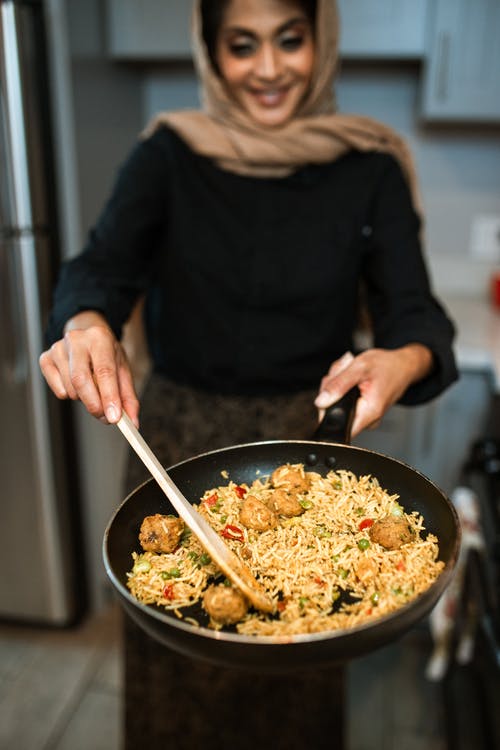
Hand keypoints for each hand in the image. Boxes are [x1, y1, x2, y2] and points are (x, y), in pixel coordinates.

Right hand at [39, 311, 139, 425]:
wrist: (87, 337)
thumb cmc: (106, 355)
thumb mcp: (122, 370)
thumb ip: (128, 397)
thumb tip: (132, 422)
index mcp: (100, 338)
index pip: (104, 370)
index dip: (109, 396)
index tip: (114, 418)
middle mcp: (77, 339)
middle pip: (81, 380)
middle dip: (94, 404)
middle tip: (104, 417)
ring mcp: (58, 348)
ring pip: (70, 389)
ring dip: (84, 400)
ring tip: (92, 390)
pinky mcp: (45, 359)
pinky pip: (59, 391)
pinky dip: (70, 395)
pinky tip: (76, 384)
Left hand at [314, 345, 432, 436]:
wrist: (403, 365)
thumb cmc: (387, 365)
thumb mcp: (360, 367)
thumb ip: (339, 385)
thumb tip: (321, 402)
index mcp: (369, 412)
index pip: (338, 427)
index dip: (326, 411)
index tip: (330, 393)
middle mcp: (368, 419)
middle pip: (333, 412)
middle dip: (331, 389)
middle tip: (343, 373)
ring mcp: (364, 416)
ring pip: (335, 404)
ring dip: (336, 385)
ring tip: (350, 372)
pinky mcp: (361, 411)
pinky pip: (342, 401)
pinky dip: (342, 386)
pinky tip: (352, 377)